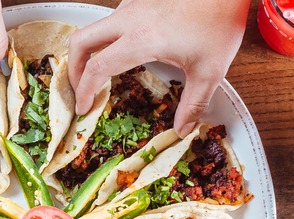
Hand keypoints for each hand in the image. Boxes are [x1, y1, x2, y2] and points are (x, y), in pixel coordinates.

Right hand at [68, 0, 249, 136]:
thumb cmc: (220, 21)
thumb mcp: (210, 71)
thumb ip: (193, 104)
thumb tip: (183, 130)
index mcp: (142, 39)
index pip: (97, 67)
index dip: (84, 90)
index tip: (84, 107)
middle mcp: (130, 18)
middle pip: (81, 41)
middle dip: (73, 68)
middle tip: (79, 89)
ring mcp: (133, 5)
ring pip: (94, 28)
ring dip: (88, 51)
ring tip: (96, 74)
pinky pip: (112, 19)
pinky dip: (105, 38)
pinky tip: (121, 50)